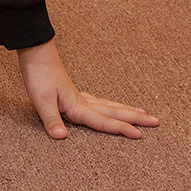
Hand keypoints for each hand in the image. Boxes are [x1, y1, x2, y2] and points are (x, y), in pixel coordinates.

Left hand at [17, 39, 159, 138]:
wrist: (34, 52)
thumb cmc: (38, 75)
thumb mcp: (40, 100)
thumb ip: (51, 119)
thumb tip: (61, 138)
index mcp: (78, 106)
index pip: (103, 121)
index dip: (121, 129)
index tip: (141, 135)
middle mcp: (82, 101)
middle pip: (113, 112)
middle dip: (134, 118)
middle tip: (156, 121)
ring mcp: (78, 95)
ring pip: (107, 105)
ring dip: (124, 110)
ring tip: (141, 112)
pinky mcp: (71, 91)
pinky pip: (96, 101)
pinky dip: (107, 104)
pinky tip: (107, 105)